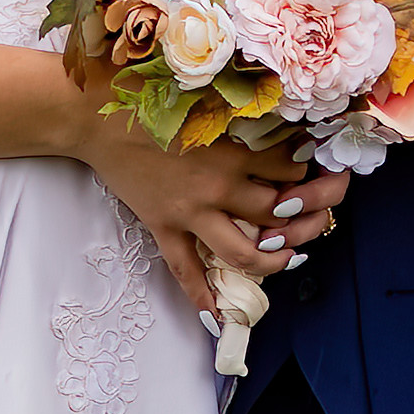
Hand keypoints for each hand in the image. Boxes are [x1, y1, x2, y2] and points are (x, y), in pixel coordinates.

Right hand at [67, 97, 295, 313]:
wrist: (94, 116)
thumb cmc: (147, 95)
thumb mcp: (205, 96)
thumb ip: (242, 110)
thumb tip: (280, 116)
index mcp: (232, 152)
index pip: (291, 170)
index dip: (309, 171)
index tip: (314, 167)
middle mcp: (218, 189)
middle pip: (279, 214)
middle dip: (308, 216)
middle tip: (319, 215)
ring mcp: (191, 215)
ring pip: (245, 253)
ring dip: (275, 261)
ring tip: (290, 257)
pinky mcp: (164, 228)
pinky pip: (186, 272)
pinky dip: (203, 299)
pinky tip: (218, 318)